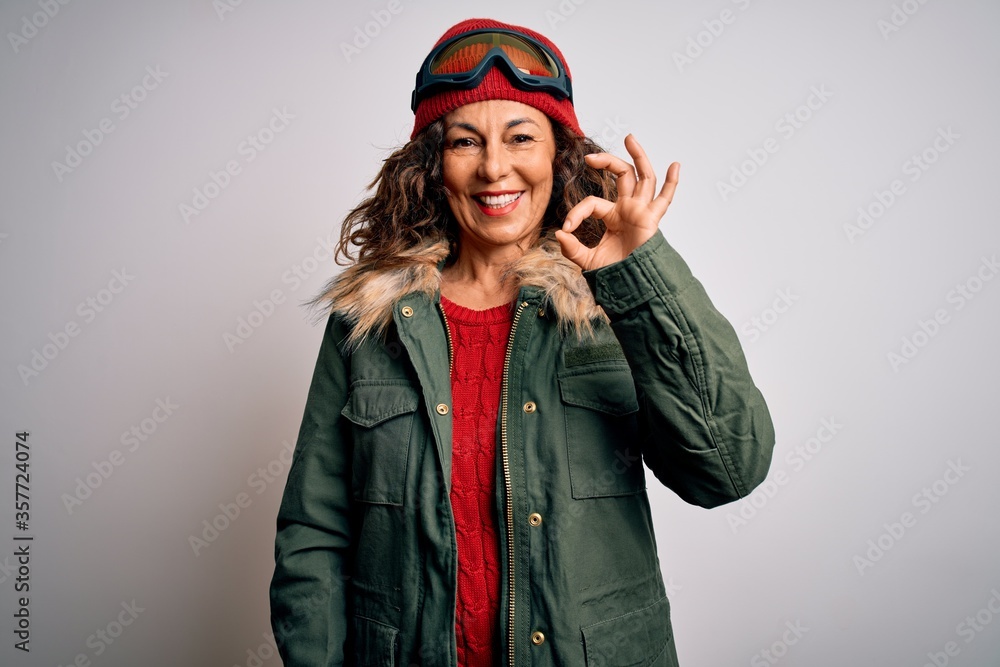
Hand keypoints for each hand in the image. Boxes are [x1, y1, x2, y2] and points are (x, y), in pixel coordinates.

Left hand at [555, 134, 679, 270]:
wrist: (630, 286)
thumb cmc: (613, 273)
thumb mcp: (586, 260)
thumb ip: (572, 248)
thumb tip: (559, 233)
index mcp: (613, 217)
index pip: (592, 203)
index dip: (577, 212)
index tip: (567, 228)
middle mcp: (628, 209)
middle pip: (622, 176)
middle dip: (607, 161)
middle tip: (590, 157)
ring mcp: (641, 211)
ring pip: (643, 177)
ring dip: (638, 156)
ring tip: (629, 138)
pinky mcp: (651, 219)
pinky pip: (664, 199)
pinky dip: (672, 183)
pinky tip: (675, 165)